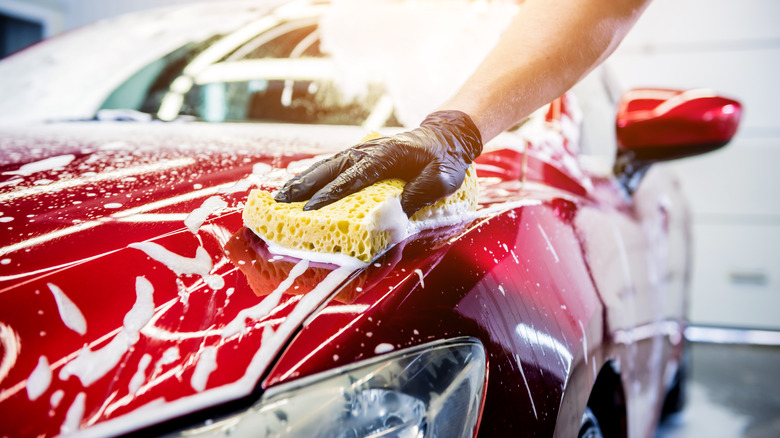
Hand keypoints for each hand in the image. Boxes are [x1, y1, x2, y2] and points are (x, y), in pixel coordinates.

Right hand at [274, 110, 482, 216]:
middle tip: (281, 203)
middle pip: (330, 169)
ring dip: (303, 181)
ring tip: (281, 197)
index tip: (311, 209)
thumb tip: (395, 211)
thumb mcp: (442, 179)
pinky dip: (314, 176)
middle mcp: (368, 151)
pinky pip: (334, 166)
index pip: (353, 178)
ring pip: (327, 166)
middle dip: (305, 186)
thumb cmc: (445, 160)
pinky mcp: (362, 156)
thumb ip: (420, 193)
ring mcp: (363, 151)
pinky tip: (300, 188)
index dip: (330, 195)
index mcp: (386, 157)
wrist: (446, 137)